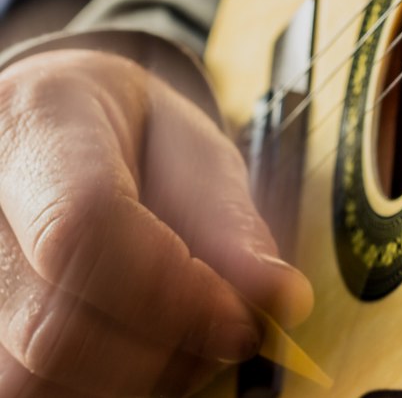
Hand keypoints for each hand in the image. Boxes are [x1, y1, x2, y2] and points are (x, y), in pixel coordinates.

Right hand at [0, 49, 312, 395]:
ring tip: (178, 335)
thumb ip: (230, 223)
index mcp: (37, 122)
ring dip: (131, 382)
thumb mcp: (196, 152)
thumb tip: (283, 300)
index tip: (242, 325)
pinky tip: (132, 352)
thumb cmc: (134, 137)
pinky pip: (24, 392)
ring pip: (29, 381)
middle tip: (224, 332)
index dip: (173, 294)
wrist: (62, 131)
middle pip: (52, 327)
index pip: (83, 227)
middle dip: (163, 352)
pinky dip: (96, 389)